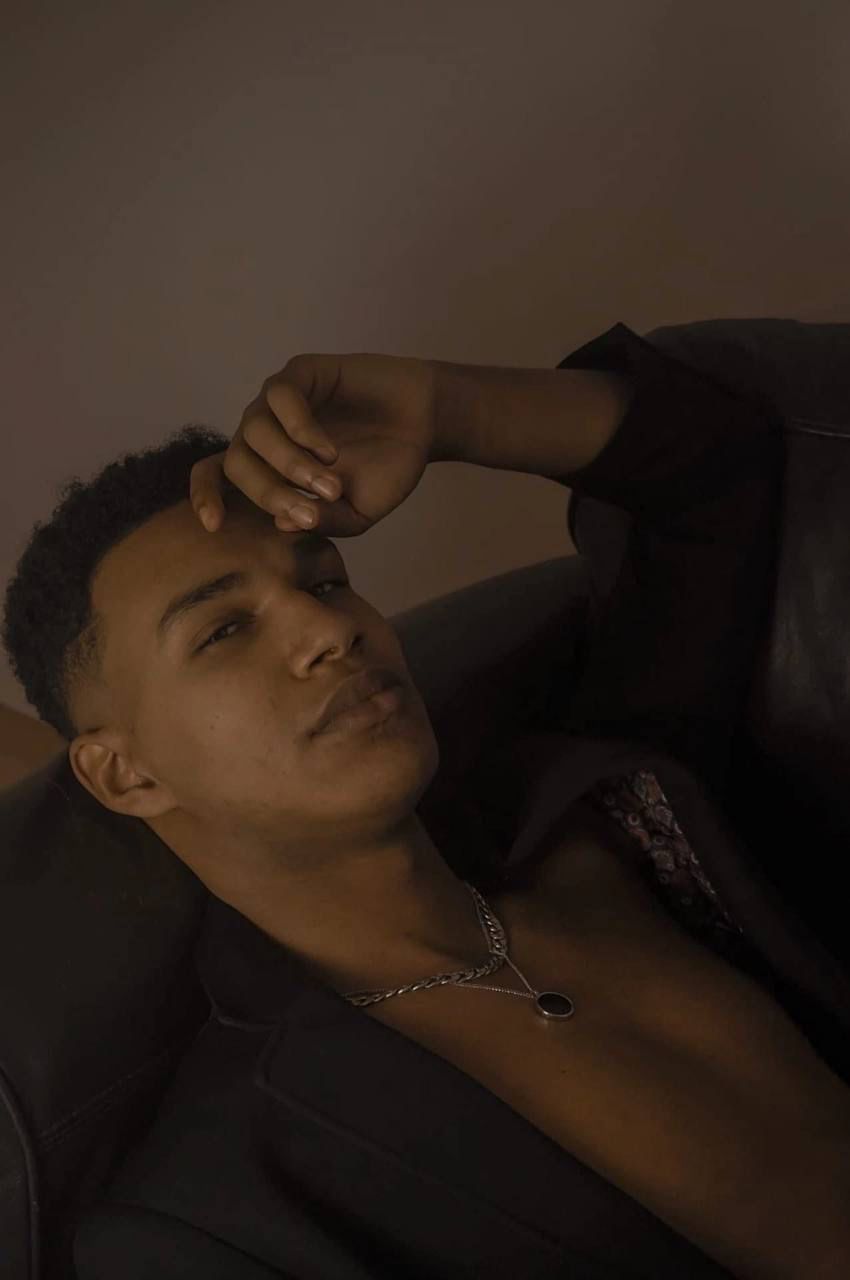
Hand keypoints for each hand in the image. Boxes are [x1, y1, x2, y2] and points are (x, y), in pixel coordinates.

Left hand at [189, 352, 436, 538]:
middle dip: (269, 492)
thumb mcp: (358, 513)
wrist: (425, 424)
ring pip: (254, 431)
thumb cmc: (387, 468)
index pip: (217, 476)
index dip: (206, 497)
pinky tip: (327, 450)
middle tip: (309, 511)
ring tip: (329, 484)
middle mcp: (265, 432)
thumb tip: (281, 524)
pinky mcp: (301, 372)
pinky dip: (299, 429)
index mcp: (268, 466)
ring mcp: (280, 401)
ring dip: (288, 465)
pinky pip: (281, 397)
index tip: (213, 526)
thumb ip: (324, 522)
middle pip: (236, 462)